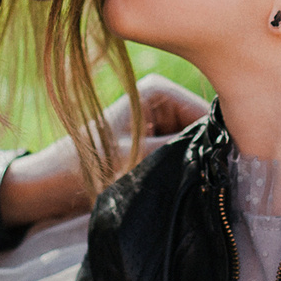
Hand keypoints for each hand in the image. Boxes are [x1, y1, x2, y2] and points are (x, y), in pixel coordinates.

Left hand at [0, 73, 207, 226]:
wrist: (52, 188)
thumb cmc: (87, 169)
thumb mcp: (141, 160)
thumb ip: (185, 152)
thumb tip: (229, 156)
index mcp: (160, 90)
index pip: (210, 116)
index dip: (220, 145)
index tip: (225, 174)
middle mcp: (165, 100)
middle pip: (208, 131)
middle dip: (207, 157)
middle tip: (205, 186)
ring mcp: (162, 122)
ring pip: (198, 148)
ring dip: (196, 168)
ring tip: (188, 189)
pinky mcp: (157, 143)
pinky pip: (184, 157)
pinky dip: (185, 174)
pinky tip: (182, 190)